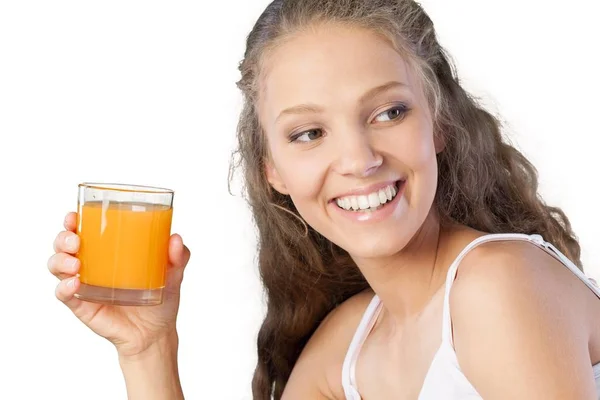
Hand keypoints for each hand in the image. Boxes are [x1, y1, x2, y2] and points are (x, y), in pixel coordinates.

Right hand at [48, 212, 190, 357]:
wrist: (156, 333)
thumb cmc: (161, 298)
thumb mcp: (174, 273)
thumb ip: (179, 256)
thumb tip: (176, 239)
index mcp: (108, 250)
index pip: (84, 229)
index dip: (72, 221)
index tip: (74, 216)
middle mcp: (92, 264)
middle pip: (64, 245)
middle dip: (63, 238)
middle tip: (76, 241)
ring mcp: (85, 285)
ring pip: (57, 266)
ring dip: (60, 261)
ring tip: (76, 265)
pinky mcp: (82, 305)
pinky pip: (64, 295)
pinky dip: (63, 288)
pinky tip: (73, 284)